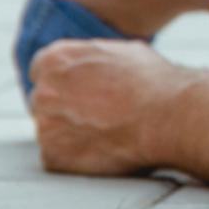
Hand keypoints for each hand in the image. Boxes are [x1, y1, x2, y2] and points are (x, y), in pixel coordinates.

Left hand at [30, 40, 182, 176]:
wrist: (167, 117)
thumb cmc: (152, 82)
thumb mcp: (123, 51)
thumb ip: (93, 58)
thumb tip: (90, 63)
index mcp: (56, 59)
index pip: (41, 70)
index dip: (64, 81)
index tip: (81, 91)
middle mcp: (43, 91)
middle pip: (44, 102)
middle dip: (65, 107)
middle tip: (98, 113)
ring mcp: (46, 125)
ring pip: (52, 130)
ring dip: (71, 133)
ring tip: (107, 131)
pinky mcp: (54, 156)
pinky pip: (58, 157)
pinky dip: (76, 157)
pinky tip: (103, 148)